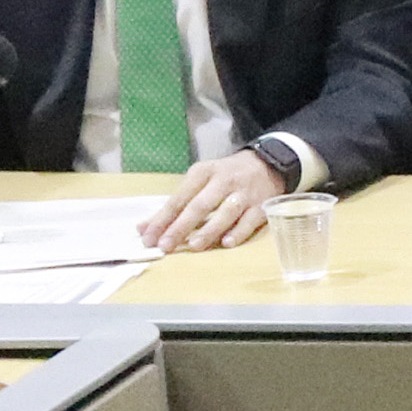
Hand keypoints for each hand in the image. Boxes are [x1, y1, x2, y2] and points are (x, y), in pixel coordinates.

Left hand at [143, 150, 283, 250]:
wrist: (268, 164)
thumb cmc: (226, 177)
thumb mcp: (199, 182)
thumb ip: (174, 206)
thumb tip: (143, 228)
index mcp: (203, 172)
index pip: (179, 198)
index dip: (163, 219)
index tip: (149, 237)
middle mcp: (224, 181)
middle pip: (200, 205)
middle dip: (181, 226)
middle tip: (166, 245)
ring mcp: (244, 193)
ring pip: (226, 212)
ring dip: (210, 229)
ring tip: (195, 246)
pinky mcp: (262, 205)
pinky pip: (250, 220)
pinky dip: (239, 232)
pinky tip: (227, 243)